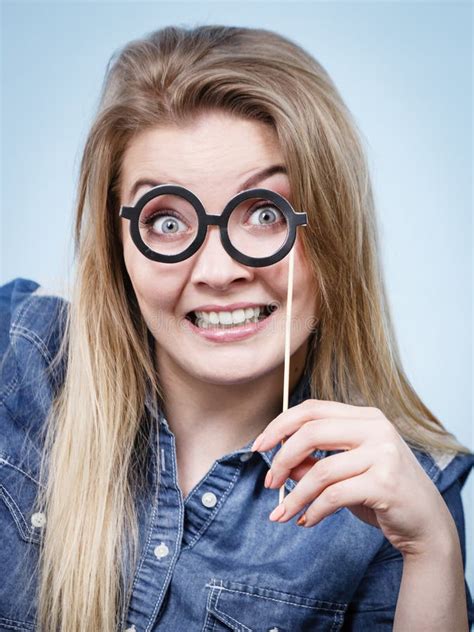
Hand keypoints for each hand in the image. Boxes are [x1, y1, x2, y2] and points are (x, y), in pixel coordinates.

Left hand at [252, 399, 455, 556]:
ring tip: (282, 512)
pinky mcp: (385, 483)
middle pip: (311, 431)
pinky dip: (313, 510)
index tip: (259, 446)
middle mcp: (376, 428)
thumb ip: (314, 462)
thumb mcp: (346, 471)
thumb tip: (280, 463)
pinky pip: (333, 495)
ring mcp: (383, 454)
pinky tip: (307, 520)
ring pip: (320, 470)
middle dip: (282, 458)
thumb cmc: (382, 492)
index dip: (280, 425)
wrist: (426, 523)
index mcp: (366, 416)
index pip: (312, 409)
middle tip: (269, 482)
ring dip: (295, 495)